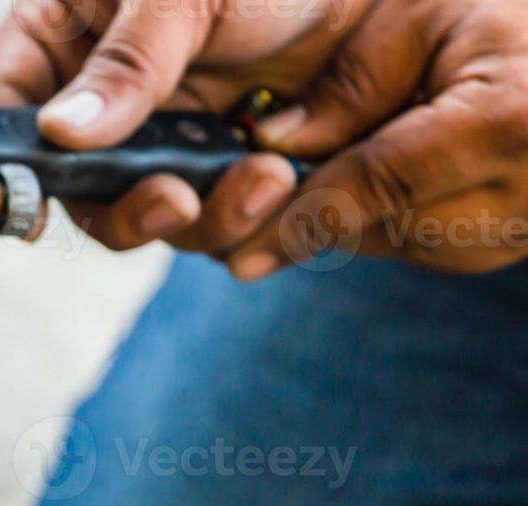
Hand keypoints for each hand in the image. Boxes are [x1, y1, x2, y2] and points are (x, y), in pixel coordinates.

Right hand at [0, 0, 367, 253]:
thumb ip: (127, 62)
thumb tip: (60, 133)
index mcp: (62, 33)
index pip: (5, 106)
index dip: (8, 163)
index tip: (37, 209)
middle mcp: (99, 94)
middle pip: (73, 184)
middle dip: (125, 206)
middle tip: (174, 203)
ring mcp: (155, 135)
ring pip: (142, 210)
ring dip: (200, 215)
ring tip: (264, 180)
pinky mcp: (214, 165)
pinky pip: (209, 215)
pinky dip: (241, 212)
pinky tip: (280, 182)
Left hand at [232, 0, 527, 277]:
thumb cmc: (515, 17)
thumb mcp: (429, 14)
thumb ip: (352, 81)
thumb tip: (271, 143)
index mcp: (503, 124)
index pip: (375, 185)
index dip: (298, 218)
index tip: (239, 250)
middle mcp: (523, 192)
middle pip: (378, 228)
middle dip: (309, 217)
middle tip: (248, 205)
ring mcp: (522, 228)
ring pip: (395, 244)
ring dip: (346, 216)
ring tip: (319, 172)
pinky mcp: (511, 243)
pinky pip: (424, 243)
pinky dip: (385, 217)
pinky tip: (372, 179)